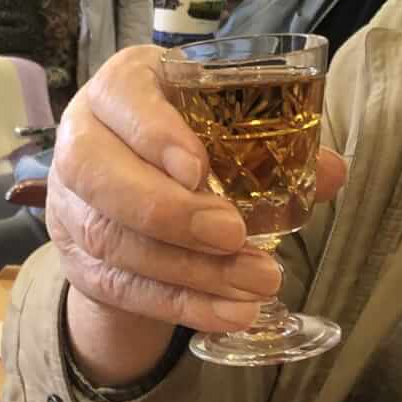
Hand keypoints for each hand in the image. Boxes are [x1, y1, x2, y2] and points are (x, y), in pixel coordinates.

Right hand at [46, 46, 346, 384]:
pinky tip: (230, 314)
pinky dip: (180, 305)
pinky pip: (120, 287)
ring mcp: (69, 202)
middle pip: (97, 173)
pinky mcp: (77, 258)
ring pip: (110, 238)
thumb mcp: (226, 130)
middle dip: (169, 210)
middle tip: (233, 234)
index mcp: (121, 87)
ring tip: (256, 281)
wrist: (138, 192)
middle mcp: (82, 137)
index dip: (155, 133)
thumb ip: (276, 146)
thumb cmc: (189, 143)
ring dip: (188, 269)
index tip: (200, 169)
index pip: (122, 97)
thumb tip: (331, 172)